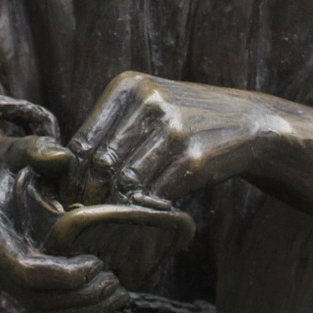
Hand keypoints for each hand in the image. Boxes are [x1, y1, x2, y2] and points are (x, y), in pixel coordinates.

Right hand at [0, 134, 129, 312]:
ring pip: (44, 311)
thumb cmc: (12, 162)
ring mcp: (8, 276)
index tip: (96, 262)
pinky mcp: (23, 283)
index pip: (24, 270)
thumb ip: (38, 149)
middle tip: (115, 282)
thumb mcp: (21, 147)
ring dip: (83, 309)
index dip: (61, 275)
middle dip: (79, 296)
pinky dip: (79, 310)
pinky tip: (108, 297)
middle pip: (36, 298)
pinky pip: (49, 310)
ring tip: (118, 293)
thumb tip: (61, 159)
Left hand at [65, 71, 265, 205]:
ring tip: (116, 227)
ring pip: (125, 183)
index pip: (82, 142)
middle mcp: (148, 100)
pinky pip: (156, 195)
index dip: (72, 180)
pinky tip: (148, 219)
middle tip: (91, 223)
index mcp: (128, 85)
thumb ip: (110, 131)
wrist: (249, 123)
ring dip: (118, 211)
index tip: (71, 204)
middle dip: (91, 199)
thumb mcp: (148, 108)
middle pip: (99, 164)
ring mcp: (173, 128)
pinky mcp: (195, 157)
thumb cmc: (186, 122)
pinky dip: (147, 213)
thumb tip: (63, 176)